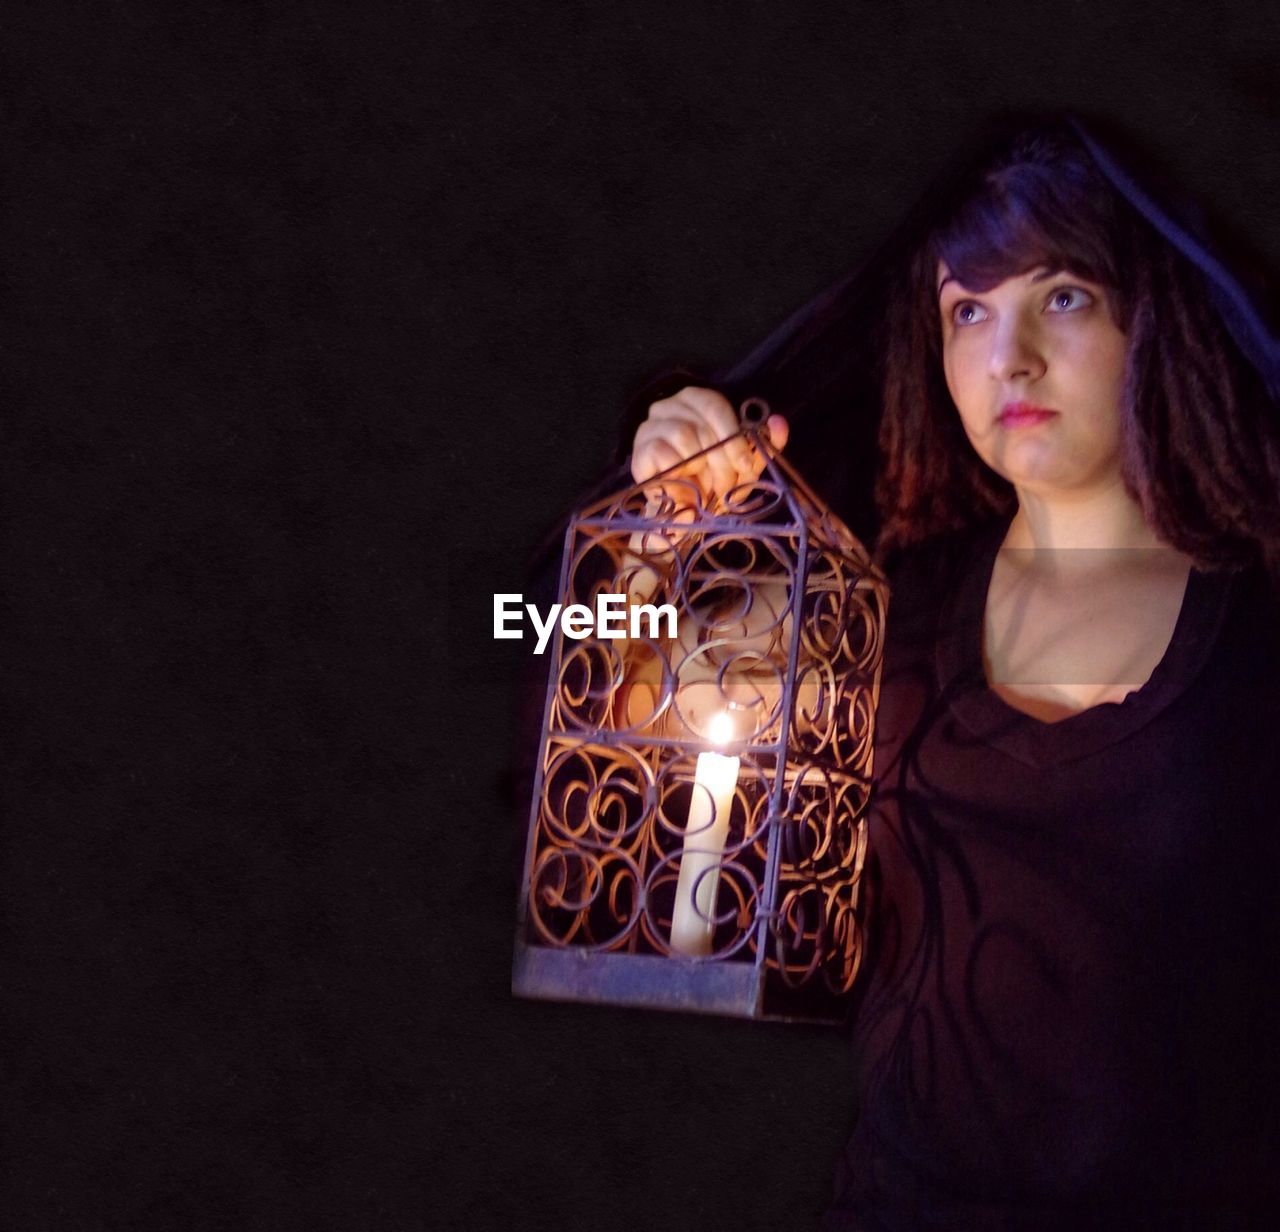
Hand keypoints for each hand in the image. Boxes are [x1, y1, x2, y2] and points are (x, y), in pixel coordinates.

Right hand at [630, 386, 788, 507]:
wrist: (686, 514)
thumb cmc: (714, 483)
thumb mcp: (745, 466)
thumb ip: (764, 445)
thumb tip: (779, 422)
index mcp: (695, 401)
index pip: (714, 404)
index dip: (733, 434)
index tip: (745, 464)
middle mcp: (668, 406)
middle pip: (701, 424)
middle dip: (720, 460)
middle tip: (725, 486)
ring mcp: (649, 427)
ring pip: (683, 434)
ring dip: (700, 467)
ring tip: (704, 488)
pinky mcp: (639, 452)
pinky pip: (663, 454)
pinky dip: (679, 476)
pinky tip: (682, 487)